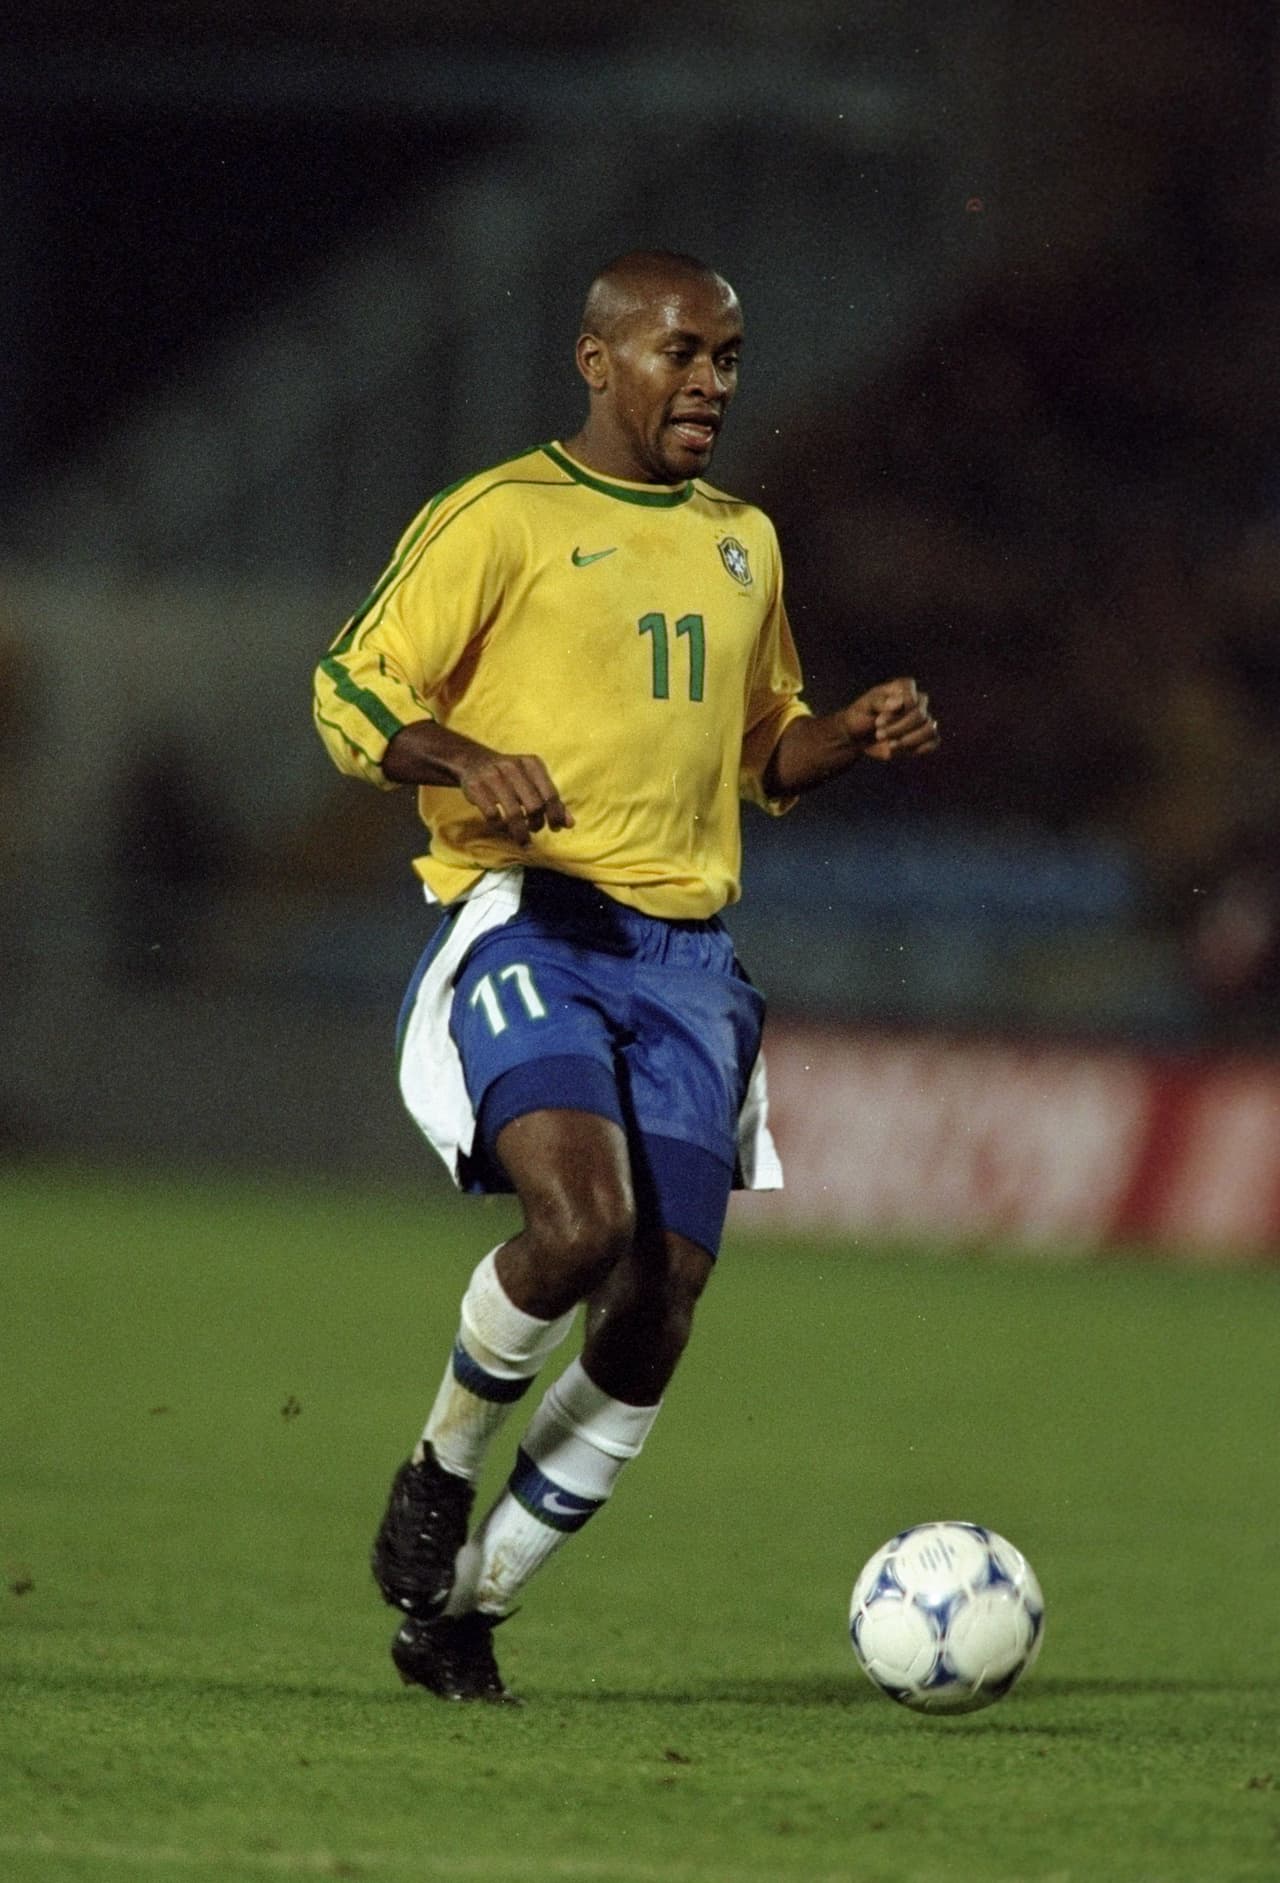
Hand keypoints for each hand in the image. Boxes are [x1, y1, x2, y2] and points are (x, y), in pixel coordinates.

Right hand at [457, 751, 574, 846]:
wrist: (474, 761)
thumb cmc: (511, 776)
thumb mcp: (533, 780)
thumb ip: (551, 800)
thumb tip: (569, 824)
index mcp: (532, 764)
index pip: (550, 794)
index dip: (556, 815)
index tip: (555, 828)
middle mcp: (513, 767)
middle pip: (534, 806)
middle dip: (537, 823)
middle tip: (534, 830)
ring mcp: (493, 776)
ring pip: (513, 814)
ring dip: (520, 832)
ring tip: (522, 839)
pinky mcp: (476, 787)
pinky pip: (493, 816)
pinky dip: (500, 827)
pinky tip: (503, 828)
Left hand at [844, 677, 938, 762]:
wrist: (857, 737)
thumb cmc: (860, 717)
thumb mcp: (863, 707)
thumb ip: (879, 702)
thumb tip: (900, 703)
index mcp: (903, 687)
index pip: (911, 694)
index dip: (896, 710)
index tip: (878, 720)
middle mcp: (916, 701)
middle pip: (920, 714)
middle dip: (898, 728)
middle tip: (878, 734)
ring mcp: (922, 719)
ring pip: (930, 728)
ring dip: (908, 740)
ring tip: (890, 745)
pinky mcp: (924, 737)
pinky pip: (934, 742)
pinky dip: (918, 749)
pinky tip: (901, 749)